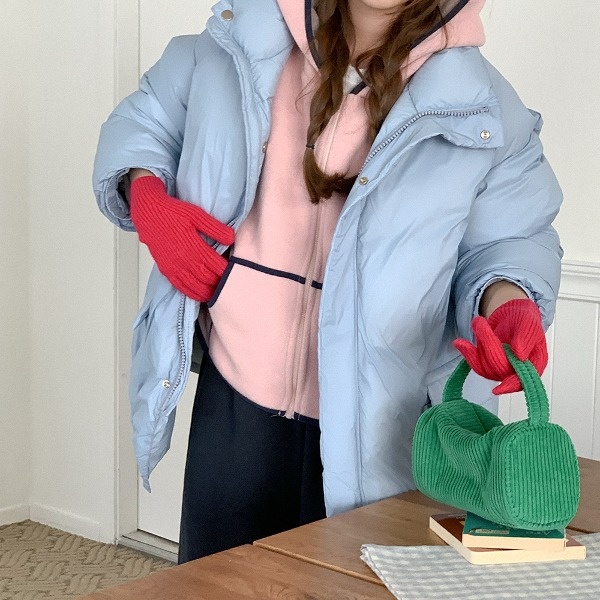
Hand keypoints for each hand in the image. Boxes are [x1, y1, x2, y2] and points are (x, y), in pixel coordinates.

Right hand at [129, 176, 233, 300]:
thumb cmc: (173, 212)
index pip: (215, 264)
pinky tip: (200, 296)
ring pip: (195, 286)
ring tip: (218, 294)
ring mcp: (174, 267)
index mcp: (194, 245)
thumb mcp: (197, 214)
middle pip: (207, 278)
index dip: (226, 271)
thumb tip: (231, 238)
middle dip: (219, 283)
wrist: (148, 214)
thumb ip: (215, 228)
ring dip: (208, 292)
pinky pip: (180, 287)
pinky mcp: (166, 270)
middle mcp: (184, 259)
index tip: (235, 272)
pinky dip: (192, 294)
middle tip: (229, 284)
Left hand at [453, 299, 547, 393]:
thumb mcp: (528, 323)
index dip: (510, 385)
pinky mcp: (488, 364)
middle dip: (488, 344)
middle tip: (481, 323)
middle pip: (500, 369)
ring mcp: (502, 368)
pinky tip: (459, 342)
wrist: (512, 314)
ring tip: (477, 322)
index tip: (497, 390)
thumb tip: (520, 356)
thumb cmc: (524, 319)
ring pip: (486, 367)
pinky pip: (476, 364)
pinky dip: (467, 353)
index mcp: (535, 363)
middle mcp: (518, 370)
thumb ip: (525, 338)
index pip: (523, 380)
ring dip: (478, 346)